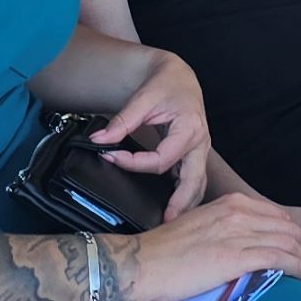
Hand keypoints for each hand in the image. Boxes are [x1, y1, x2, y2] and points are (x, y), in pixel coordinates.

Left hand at [90, 57, 210, 217]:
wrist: (178, 77)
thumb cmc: (165, 85)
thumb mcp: (143, 98)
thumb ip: (122, 121)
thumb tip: (100, 140)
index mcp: (190, 128)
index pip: (161, 159)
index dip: (134, 163)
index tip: (112, 157)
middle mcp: (201, 143)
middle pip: (193, 181)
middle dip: (181, 203)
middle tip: (166, 222)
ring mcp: (200, 151)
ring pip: (198, 185)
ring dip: (187, 204)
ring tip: (171, 223)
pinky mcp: (195, 156)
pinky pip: (195, 181)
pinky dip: (187, 196)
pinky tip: (175, 209)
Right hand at [117, 189, 300, 300]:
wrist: (143, 263)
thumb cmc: (167, 250)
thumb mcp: (201, 226)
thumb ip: (226, 228)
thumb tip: (245, 243)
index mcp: (230, 203)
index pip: (275, 214)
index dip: (290, 232)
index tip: (294, 248)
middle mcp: (238, 213)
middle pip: (286, 226)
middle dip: (300, 246)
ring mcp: (237, 234)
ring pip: (286, 241)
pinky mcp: (235, 258)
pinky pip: (278, 258)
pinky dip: (296, 266)